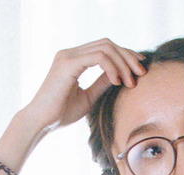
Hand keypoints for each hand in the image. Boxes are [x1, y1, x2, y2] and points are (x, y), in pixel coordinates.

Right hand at [0, 39, 146, 172]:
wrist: (41, 122)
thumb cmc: (60, 113)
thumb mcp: (88, 97)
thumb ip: (102, 83)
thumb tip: (119, 76)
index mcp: (75, 59)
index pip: (105, 48)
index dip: (125, 56)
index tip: (139, 70)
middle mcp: (71, 53)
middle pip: (108, 44)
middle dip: (128, 57)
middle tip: (142, 73)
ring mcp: (68, 56)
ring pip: (105, 48)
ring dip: (123, 64)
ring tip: (131, 81)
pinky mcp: (68, 64)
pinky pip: (98, 58)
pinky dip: (111, 67)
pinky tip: (118, 82)